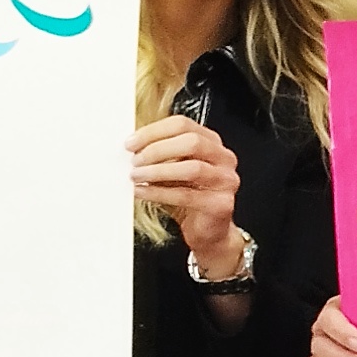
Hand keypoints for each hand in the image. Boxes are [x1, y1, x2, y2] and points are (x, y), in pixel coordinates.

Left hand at [128, 115, 244, 276]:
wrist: (208, 232)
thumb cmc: (190, 199)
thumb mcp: (174, 170)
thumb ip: (160, 155)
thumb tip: (132, 147)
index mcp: (212, 143)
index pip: (183, 125)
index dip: (154, 131)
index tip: (131, 142)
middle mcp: (223, 158)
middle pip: (192, 142)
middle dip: (157, 149)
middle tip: (135, 159)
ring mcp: (225, 181)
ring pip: (191, 168)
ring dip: (157, 171)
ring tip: (136, 176)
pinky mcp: (220, 204)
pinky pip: (186, 196)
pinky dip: (159, 193)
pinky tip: (142, 192)